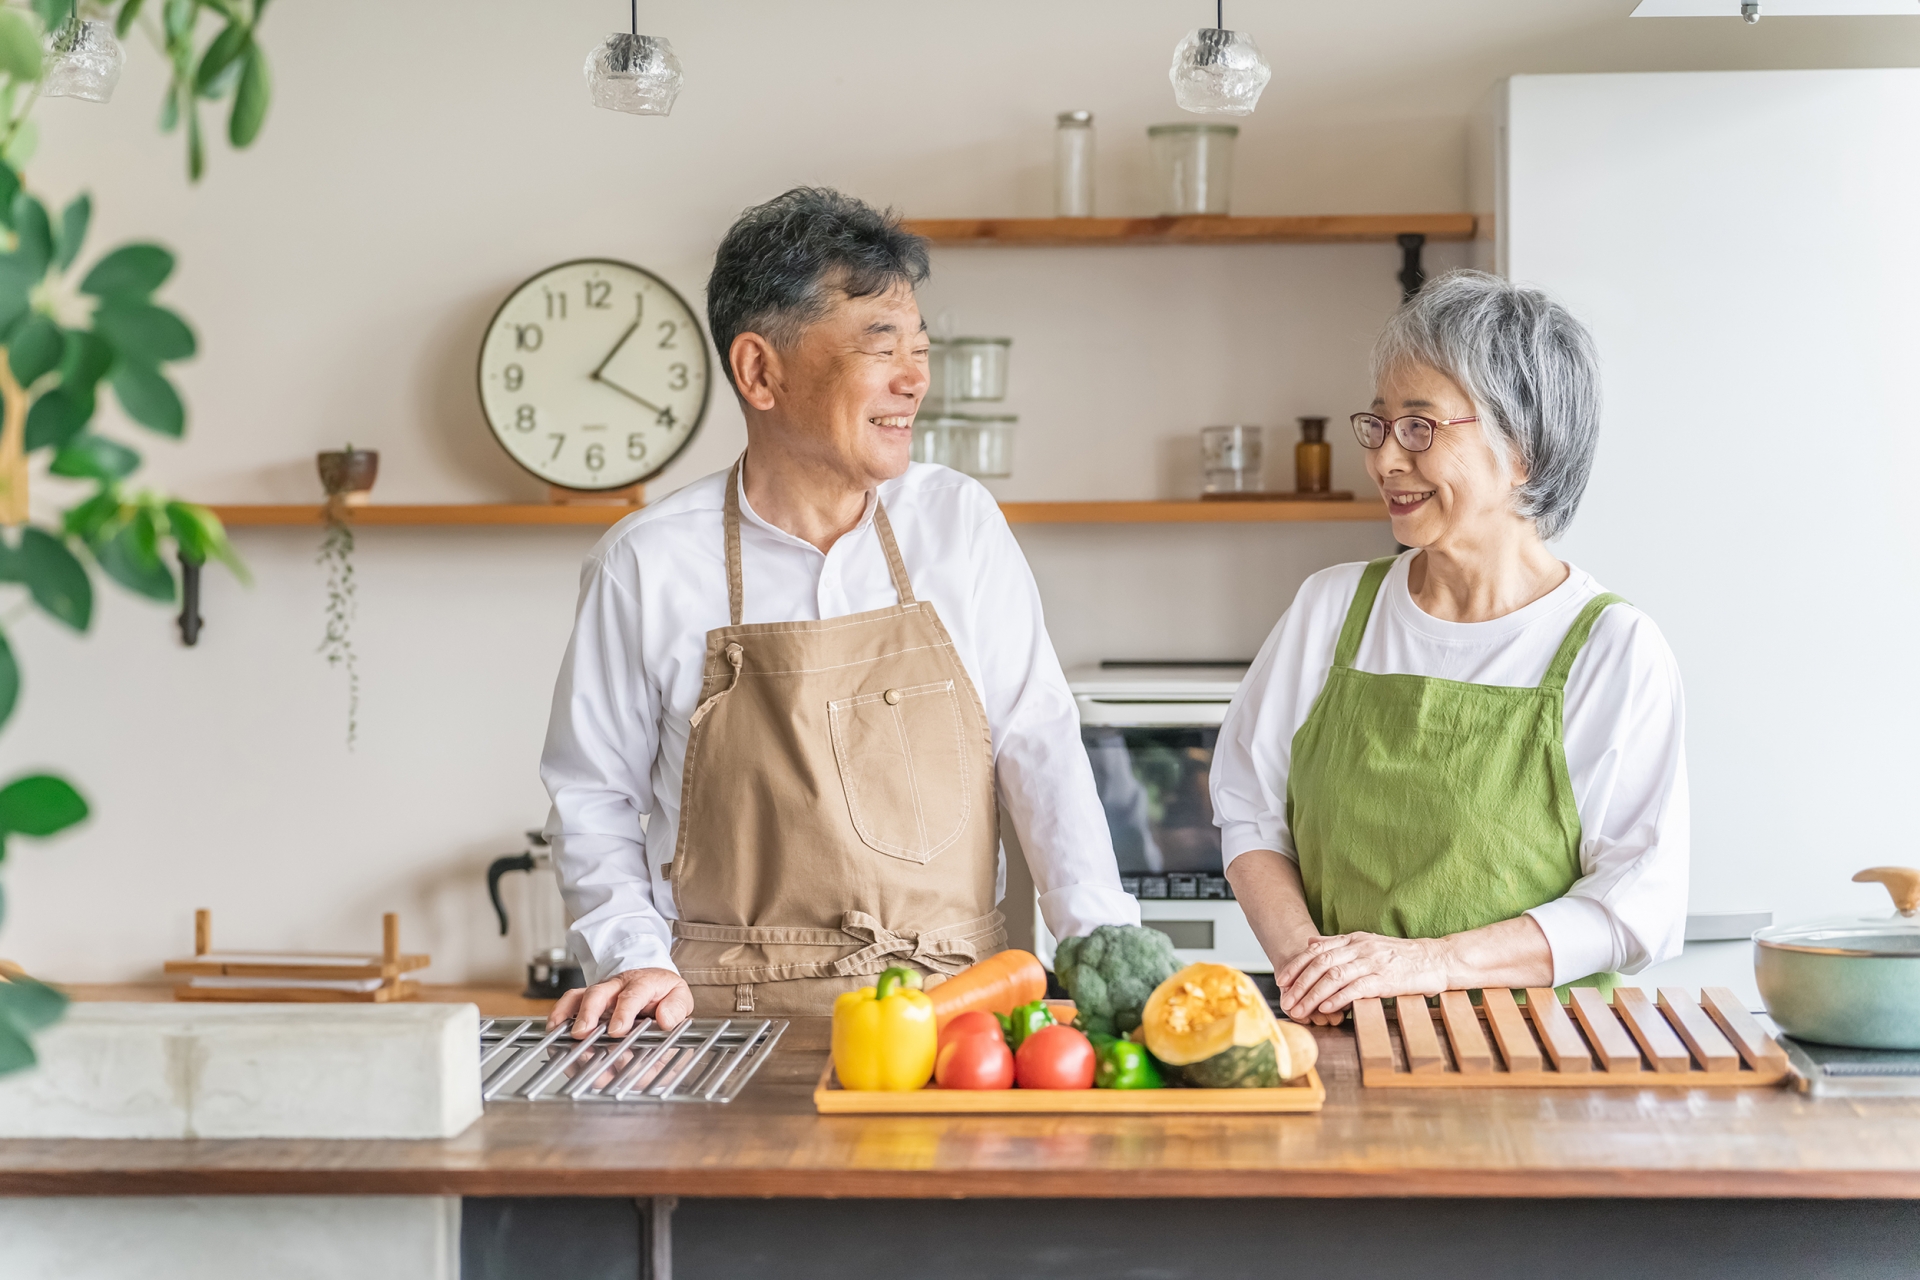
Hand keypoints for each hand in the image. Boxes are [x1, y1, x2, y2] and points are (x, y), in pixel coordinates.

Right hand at [547, 967, 693, 1038]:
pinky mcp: (588, 998)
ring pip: (580, 996)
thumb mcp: (679, 996)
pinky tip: (554, 1028)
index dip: (623, 1012)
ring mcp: (600, 991)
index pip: (632, 995)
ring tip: (563, 1034)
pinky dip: (559, 1013)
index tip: (617, 1030)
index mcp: (643, 983)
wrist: (651, 975)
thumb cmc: (663, 990)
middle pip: (599, 993)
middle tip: (582, 1034)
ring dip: (569, 1015)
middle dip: (589, 1014)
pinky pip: (570, 1001)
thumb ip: (676, 1008)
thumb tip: (665, 1020)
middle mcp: (617, 985)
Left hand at [1276, 932, 1448, 1023]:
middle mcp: (1361, 948)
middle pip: (1321, 964)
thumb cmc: (1401, 956)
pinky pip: (1356, 988)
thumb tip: (1310, 943)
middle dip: (1299, 984)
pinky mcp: (1386, 979)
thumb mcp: (1367, 943)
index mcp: (1354, 939)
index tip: (1281, 980)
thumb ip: (1338, 944)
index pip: (1316, 951)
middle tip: (1286, 1001)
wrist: (1436, 959)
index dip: (1296, 966)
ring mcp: (1373, 962)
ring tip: (1300, 1009)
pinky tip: (1325, 1009)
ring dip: (1313, 995)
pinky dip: (1338, 998)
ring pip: (1334, 977)